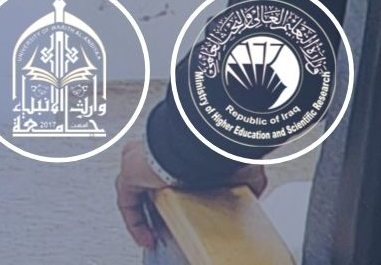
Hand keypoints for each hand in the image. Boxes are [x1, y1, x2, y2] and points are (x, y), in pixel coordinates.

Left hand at [113, 122, 262, 249]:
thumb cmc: (218, 148)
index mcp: (177, 150)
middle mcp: (154, 153)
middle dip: (160, 207)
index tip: (185, 213)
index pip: (171, 174)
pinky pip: (127, 202)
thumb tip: (253, 198)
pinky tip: (146, 238)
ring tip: (159, 236)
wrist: (200, 143)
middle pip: (150, 185)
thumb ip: (245, 184)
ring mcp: (139, 161)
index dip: (175, 197)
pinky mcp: (129, 173)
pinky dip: (135, 221)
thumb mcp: (240, 168)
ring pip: (137, 193)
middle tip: (171, 228)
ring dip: (146, 215)